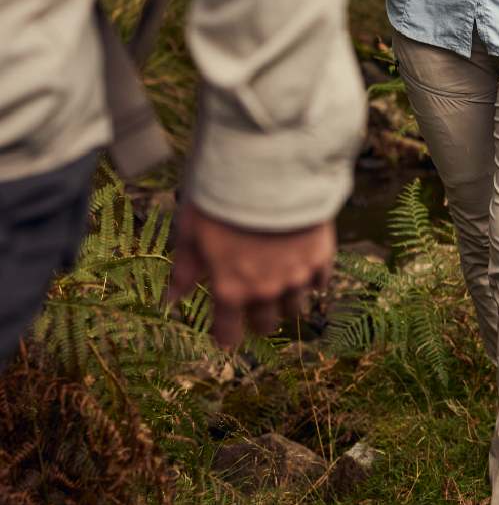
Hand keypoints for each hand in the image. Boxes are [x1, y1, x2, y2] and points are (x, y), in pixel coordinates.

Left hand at [166, 201, 334, 347]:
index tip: (227, 335)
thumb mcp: (192, 230)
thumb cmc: (223, 196)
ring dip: (286, 300)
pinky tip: (306, 267)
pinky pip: (321, 282)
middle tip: (255, 302)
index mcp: (230, 288)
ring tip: (282, 283)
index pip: (229, 331)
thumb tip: (170, 300)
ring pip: (295, 307)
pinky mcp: (322, 255)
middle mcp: (265, 290)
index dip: (227, 336)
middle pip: (266, 324)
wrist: (271, 169)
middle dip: (259, 318)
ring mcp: (297, 274)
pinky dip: (313, 280)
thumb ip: (186, 268)